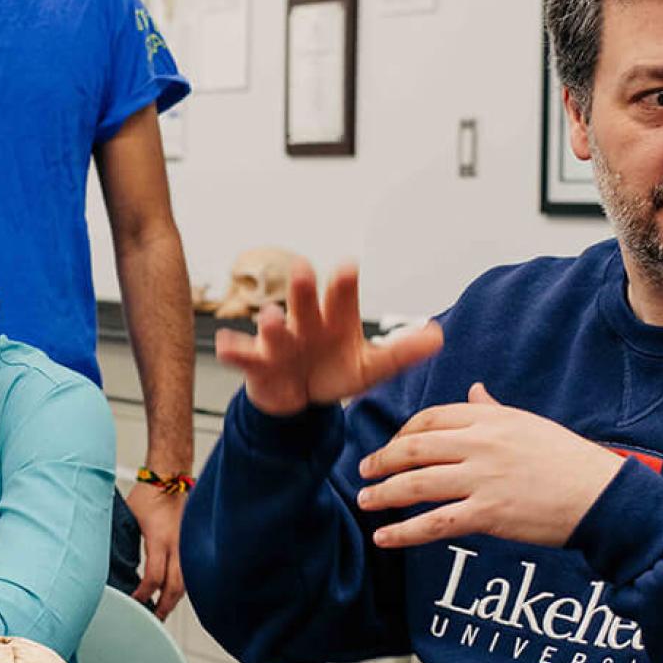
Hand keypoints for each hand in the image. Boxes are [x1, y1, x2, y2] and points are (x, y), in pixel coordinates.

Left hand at [126, 483, 185, 618]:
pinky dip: (181, 586)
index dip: (144, 595)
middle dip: (164, 607)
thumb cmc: (148, 494)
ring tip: (162, 611)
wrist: (170, 478)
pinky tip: (172, 592)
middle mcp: (177, 545)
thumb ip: (122, 539)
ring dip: (173, 599)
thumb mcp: (129, 517)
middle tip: (153, 621)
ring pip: (185, 583)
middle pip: (174, 587)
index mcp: (159, 539)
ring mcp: (187, 545)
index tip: (135, 603)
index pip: (153, 577)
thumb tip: (105, 559)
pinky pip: (189, 572)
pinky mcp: (192, 544)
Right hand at [216, 260, 443, 415]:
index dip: (343, 285)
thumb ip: (402, 352)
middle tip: (303, 268)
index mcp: (335, 321)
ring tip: (271, 316)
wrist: (300, 396)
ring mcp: (280, 343)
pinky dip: (233, 350)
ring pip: (275, 331)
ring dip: (272, 324)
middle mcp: (306, 325)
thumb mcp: (371, 367)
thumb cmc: (334, 371)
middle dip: (302, 289)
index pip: (342, 300)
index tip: (348, 267)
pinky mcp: (259, 363)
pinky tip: (224, 344)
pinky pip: (244, 356)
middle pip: (305, 305)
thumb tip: (438, 336)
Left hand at [356, 383, 622, 548]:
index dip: (402, 433)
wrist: (605, 498)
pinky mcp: (489, 514)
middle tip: (364, 470)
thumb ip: (494, 408)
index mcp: (489, 418)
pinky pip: (435, 522)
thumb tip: (474, 389)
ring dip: (384, 494)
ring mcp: (483, 479)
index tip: (391, 446)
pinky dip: (404, 532)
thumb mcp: (529, 423)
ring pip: (417, 484)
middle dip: (382, 460)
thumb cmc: (569, 460)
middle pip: (414, 448)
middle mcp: (481, 444)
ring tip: (365, 500)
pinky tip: (384, 538)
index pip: (430, 418)